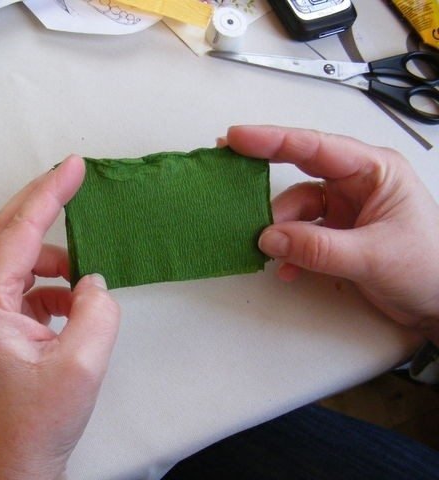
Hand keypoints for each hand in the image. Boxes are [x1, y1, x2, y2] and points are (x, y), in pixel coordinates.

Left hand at [0, 156, 120, 479]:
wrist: (15, 468)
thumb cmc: (37, 423)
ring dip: (54, 258)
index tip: (74, 166)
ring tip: (84, 275)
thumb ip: (96, 310)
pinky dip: (55, 287)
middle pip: (8, 234)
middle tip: (73, 178)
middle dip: (41, 204)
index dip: (49, 193)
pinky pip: (28, 288)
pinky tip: (74, 305)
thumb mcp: (81, 364)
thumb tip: (93, 282)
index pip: (20, 231)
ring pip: (20, 262)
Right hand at [222, 125, 438, 343]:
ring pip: (295, 209)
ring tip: (272, 251)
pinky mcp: (336, 233)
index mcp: (373, 170)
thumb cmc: (429, 268)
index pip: (315, 147)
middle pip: (299, 170)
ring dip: (280, 231)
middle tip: (229, 175)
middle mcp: (356, 183)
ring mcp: (344, 209)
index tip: (237, 138)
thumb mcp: (372, 255)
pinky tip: (288, 269)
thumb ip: (318, 247)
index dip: (272, 140)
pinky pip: (300, 235)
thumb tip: (269, 238)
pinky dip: (289, 252)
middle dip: (265, 175)